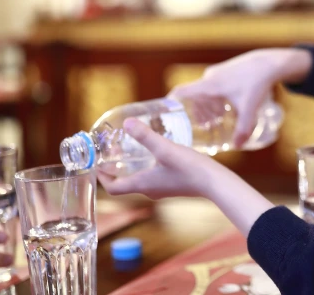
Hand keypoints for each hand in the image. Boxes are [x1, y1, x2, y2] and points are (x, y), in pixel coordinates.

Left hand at [98, 117, 274, 236]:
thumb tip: (127, 123)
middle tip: (113, 153)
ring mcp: (163, 189)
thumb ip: (145, 136)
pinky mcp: (174, 185)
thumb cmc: (190, 169)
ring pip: (140, 180)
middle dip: (116, 170)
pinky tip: (157, 154)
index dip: (102, 178)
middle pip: (125, 184)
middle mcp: (150, 190)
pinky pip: (154, 178)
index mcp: (143, 184)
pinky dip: (147, 168)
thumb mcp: (165, 149)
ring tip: (131, 151)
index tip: (97, 165)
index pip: (114, 188)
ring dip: (132, 168)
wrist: (216, 183)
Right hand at [168, 48, 310, 147]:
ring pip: (204, 92)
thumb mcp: (250, 109)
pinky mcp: (225, 72)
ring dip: (204, 106)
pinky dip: (213, 99)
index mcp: (208, 86)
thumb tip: (237, 147)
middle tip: (194, 128)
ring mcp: (217, 73)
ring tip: (211, 122)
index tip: (164, 116)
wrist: (269, 63)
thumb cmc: (257, 83)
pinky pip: (212, 87)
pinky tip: (224, 109)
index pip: (180, 93)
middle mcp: (209, 78)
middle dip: (192, 113)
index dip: (169, 104)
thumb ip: (244, 129)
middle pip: (192, 97)